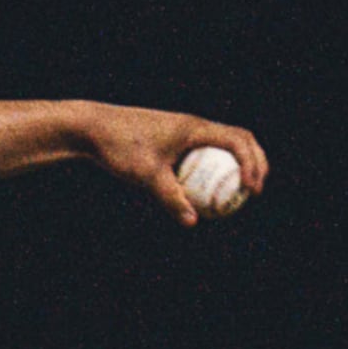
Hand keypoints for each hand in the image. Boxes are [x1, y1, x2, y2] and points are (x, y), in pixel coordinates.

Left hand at [79, 104, 268, 226]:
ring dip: (236, 165)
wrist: (93, 128)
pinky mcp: (172, 139)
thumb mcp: (146, 175)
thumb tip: (192, 222)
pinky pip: (201, 154)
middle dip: (255, 163)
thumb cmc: (119, 148)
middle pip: (239, 139)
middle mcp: (194, 125)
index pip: (238, 141)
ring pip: (221, 146)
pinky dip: (211, 170)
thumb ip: (170, 198)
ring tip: (238, 193)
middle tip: (255, 191)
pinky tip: (203, 194)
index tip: (252, 190)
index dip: (253, 164)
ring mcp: (183, 131)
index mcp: (195, 128)